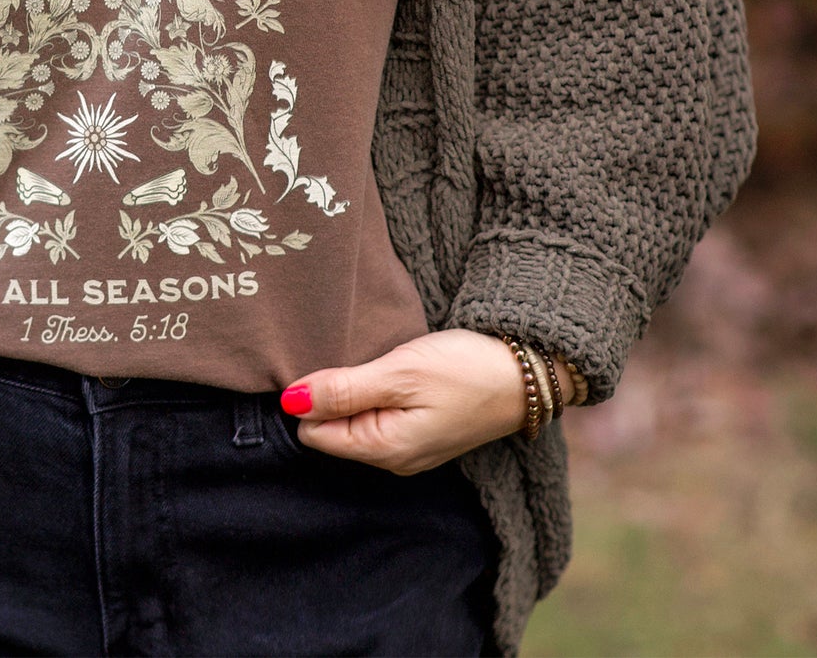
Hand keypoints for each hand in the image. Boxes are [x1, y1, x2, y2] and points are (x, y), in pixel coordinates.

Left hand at [281, 328, 566, 474]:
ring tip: (369, 360)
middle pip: (331, 429)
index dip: (308, 397)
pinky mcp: (420, 430)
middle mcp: (392, 458)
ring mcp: (408, 447)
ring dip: (352, 391)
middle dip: (329, 395)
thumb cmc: (464, 370)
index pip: (313, 433)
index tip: (323, 363)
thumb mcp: (399, 373)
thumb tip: (290, 401)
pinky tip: (385, 371)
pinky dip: (372, 392)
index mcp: (383, 450)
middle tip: (349, 357)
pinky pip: (376, 415)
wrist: (526, 372)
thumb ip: (344, 389)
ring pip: (353, 420)